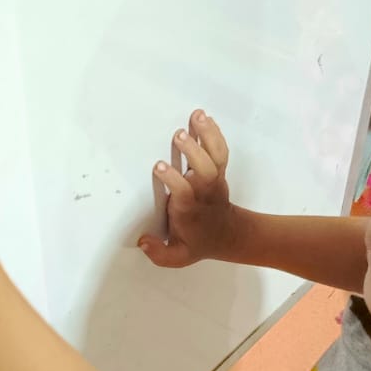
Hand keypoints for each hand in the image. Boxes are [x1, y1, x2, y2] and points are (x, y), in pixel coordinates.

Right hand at [140, 110, 233, 268]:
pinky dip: (214, 133)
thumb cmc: (197, 242)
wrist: (228, 234)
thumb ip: (159, 253)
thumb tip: (143, 242)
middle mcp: (204, 191)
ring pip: (216, 156)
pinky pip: (221, 150)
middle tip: (179, 133)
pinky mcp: (220, 171)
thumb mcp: (178, 256)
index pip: (183, 192)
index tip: (160, 166)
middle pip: (205, 169)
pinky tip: (205, 117)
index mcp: (190, 209)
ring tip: (197, 114)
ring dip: (208, 134)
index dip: (173, 179)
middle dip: (194, 151)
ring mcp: (215, 179)